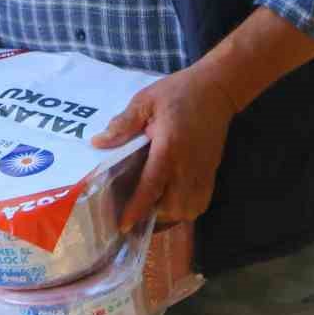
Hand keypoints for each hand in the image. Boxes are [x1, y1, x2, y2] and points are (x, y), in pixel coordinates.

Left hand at [92, 65, 236, 231]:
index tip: (123, 225)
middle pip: (173, 207)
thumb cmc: (177, 92)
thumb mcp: (145, 101)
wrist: (216, 89)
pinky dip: (186, 208)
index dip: (136, 208)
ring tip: (153, 205)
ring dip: (171, 214)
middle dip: (154, 215)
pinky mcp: (212, 172)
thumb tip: (98, 143)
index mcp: (169, 148)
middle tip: (136, 208)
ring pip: (190, 209)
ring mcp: (203, 171)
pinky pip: (201, 202)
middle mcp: (188, 165)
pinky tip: (172, 199)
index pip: (151, 186)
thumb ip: (123, 124)